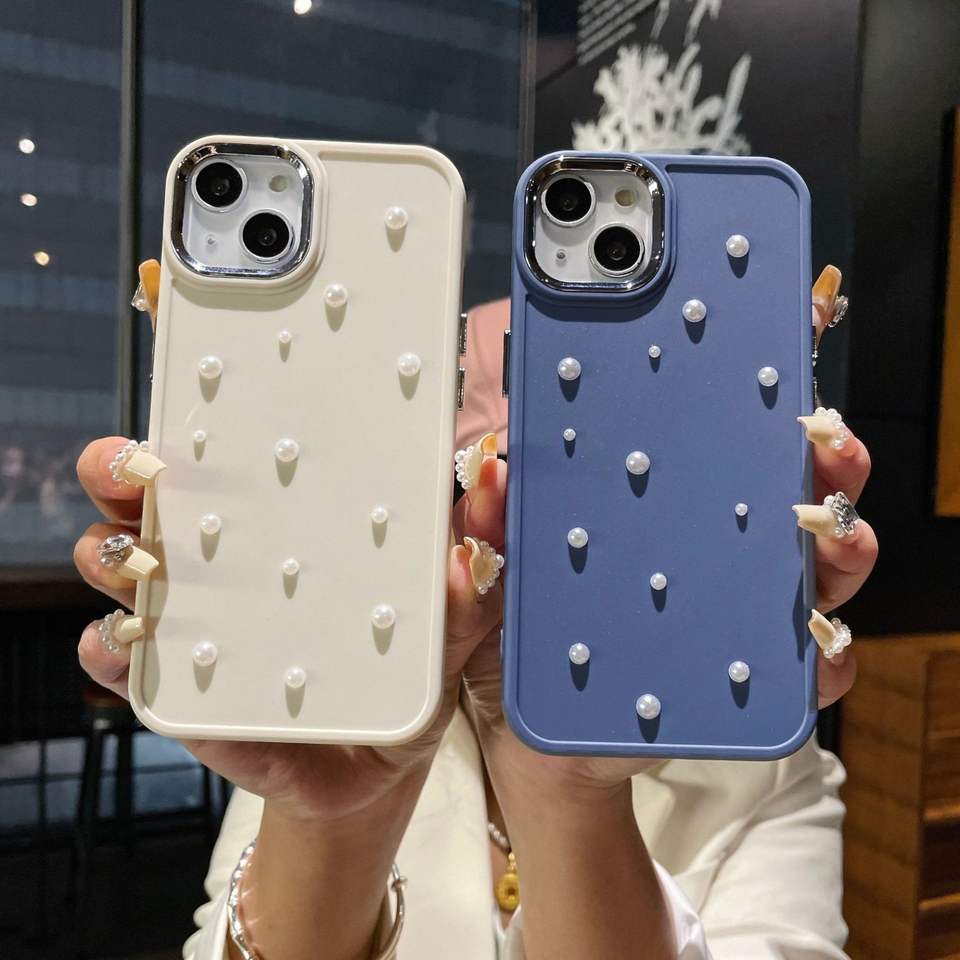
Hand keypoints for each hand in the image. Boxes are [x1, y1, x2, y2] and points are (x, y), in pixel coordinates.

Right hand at [73, 261, 499, 823]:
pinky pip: (120, 662)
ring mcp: (192, 621)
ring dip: (112, 549)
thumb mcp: (454, 609)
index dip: (202, 410)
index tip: (196, 377)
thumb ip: (477, 549)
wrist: (380, 764)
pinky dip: (112, 647)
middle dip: (125, 466)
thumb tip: (496, 477)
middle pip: (147, 494)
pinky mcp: (179, 690)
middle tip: (146, 463)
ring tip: (140, 554)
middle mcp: (223, 560)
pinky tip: (128, 642)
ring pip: (119, 565)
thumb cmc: (408, 669)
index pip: (229, 452)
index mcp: (282, 523)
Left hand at [463, 265, 876, 797]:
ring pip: (805, 554)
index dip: (731, 377)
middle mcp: (697, 537)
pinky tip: (817, 644)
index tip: (764, 325)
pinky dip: (820, 651)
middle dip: (809, 445)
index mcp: (638, 498)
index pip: (691, 426)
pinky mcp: (743, 667)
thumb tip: (490, 469)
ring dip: (833, 532)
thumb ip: (488, 521)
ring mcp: (728, 599)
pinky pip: (800, 657)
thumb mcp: (491, 570)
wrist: (542, 744)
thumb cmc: (518, 642)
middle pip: (770, 478)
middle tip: (818, 429)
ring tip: (831, 522)